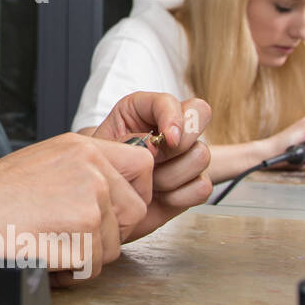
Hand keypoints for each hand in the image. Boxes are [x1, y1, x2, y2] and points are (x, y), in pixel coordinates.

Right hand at [0, 132, 153, 282]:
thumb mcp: (40, 166)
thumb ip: (80, 172)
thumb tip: (110, 193)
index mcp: (80, 147)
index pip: (141, 165)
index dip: (132, 195)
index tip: (113, 212)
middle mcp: (90, 166)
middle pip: (134, 212)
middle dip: (108, 234)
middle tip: (69, 237)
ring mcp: (90, 196)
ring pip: (113, 244)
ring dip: (84, 256)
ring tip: (46, 244)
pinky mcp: (84, 228)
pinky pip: (94, 266)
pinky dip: (70, 272)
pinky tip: (42, 256)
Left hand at [87, 92, 212, 241]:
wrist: (105, 204)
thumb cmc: (101, 170)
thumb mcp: (103, 149)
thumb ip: (127, 141)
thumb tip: (155, 146)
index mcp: (142, 110)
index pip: (171, 100)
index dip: (173, 117)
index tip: (168, 139)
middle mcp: (168, 127)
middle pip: (199, 115)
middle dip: (178, 145)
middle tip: (153, 162)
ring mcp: (184, 154)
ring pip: (201, 155)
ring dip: (170, 176)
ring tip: (147, 184)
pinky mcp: (193, 182)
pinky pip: (203, 186)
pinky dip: (179, 196)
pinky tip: (161, 197)